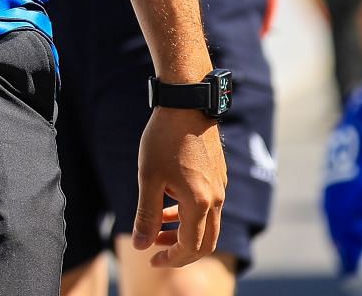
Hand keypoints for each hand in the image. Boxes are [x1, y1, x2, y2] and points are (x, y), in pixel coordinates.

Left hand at [132, 106, 225, 266]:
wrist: (187, 104)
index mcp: (199, 203)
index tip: (151, 259)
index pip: (190, 247)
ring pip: (207, 225)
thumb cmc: (163, 138)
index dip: (171, 258)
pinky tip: (168, 204)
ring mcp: (220, 188)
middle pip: (205, 243)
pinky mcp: (219, 177)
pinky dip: (189, 215)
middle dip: (179, 251)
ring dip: (183, 232)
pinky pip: (208, 207)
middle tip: (155, 250)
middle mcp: (216, 199)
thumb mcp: (148, 178)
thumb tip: (141, 245)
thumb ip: (146, 214)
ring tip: (157, 228)